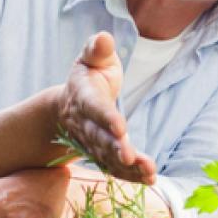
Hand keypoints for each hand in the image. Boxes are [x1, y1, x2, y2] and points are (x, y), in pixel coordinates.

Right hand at [56, 31, 156, 183]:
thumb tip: (103, 38)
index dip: (106, 118)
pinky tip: (149, 180)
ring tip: (149, 172)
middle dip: (114, 148)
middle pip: (99, 138)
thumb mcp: (90, 58)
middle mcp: (85, 123)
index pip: (94, 108)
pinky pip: (114, 167)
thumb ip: (97, 50)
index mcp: (83, 96)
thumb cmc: (89, 75)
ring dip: (127, 166)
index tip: (121, 127)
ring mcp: (92, 142)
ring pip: (108, 157)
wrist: (68, 105)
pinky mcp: (101, 154)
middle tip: (130, 156)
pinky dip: (130, 175)